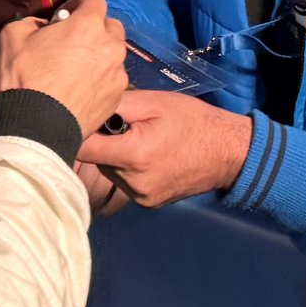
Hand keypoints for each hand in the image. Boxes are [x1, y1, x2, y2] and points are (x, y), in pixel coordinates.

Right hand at [0, 0, 127, 139]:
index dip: (78, 5)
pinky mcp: (117, 97)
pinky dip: (100, 81)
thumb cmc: (24, 78)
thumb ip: (30, 22)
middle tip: (72, 43)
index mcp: (87, 25)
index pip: (94, 0)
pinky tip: (80, 91)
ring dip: (99, 56)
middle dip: (94, 30)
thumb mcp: (12, 36)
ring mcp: (117, 73)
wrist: (36, 127)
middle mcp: (110, 46)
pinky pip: (112, 80)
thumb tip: (41, 26)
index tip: (65, 17)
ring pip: (113, 55)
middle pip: (110, 27)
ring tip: (77, 71)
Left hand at [75, 90, 254, 206]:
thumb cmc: (191, 120)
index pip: (83, 148)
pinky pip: (123, 182)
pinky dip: (125, 168)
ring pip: (107, 171)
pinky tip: (144, 154)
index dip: (77, 130)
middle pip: (95, 160)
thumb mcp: (152, 102)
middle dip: (100, 140)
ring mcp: (141, 197)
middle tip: (120, 123)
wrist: (228, 151)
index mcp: (133, 156)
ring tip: (136, 138)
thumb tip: (82, 109)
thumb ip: (114, 106)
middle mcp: (134, 183)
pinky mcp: (147, 203)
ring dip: (112, 155)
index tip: (78, 117)